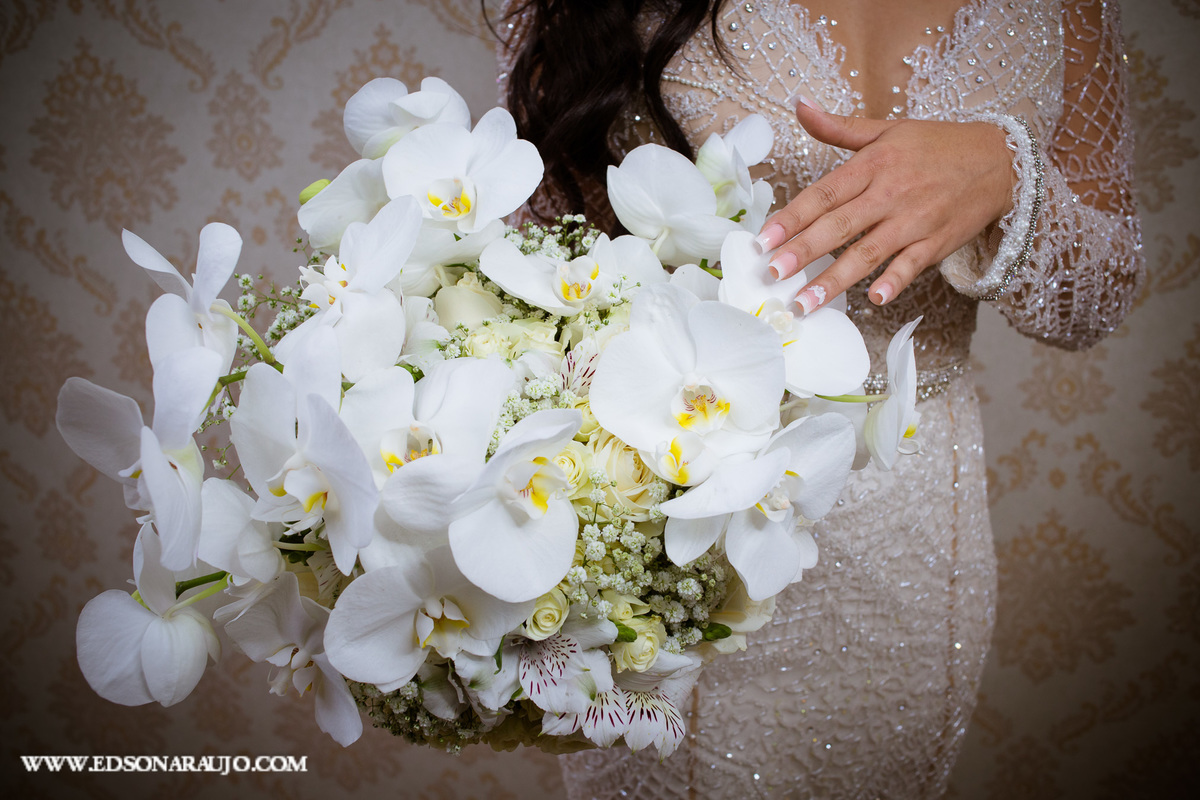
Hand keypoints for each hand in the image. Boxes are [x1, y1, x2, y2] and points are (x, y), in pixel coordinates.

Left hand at [755, 96, 1014, 311]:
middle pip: (840, 225)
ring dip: (836, 279)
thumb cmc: (936, 146)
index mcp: (873, 165)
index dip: (792, 217)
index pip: (824, 193)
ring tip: (806, 301)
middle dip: (804, 251)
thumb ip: (838, 127)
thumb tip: (799, 106)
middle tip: (773, 273)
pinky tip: (874, 298)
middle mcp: (890, 193)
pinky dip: (895, 280)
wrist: (1000, 161)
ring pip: (869, 252)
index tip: (763, 239)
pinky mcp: (937, 242)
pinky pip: (912, 264)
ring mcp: (914, 220)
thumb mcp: (887, 129)